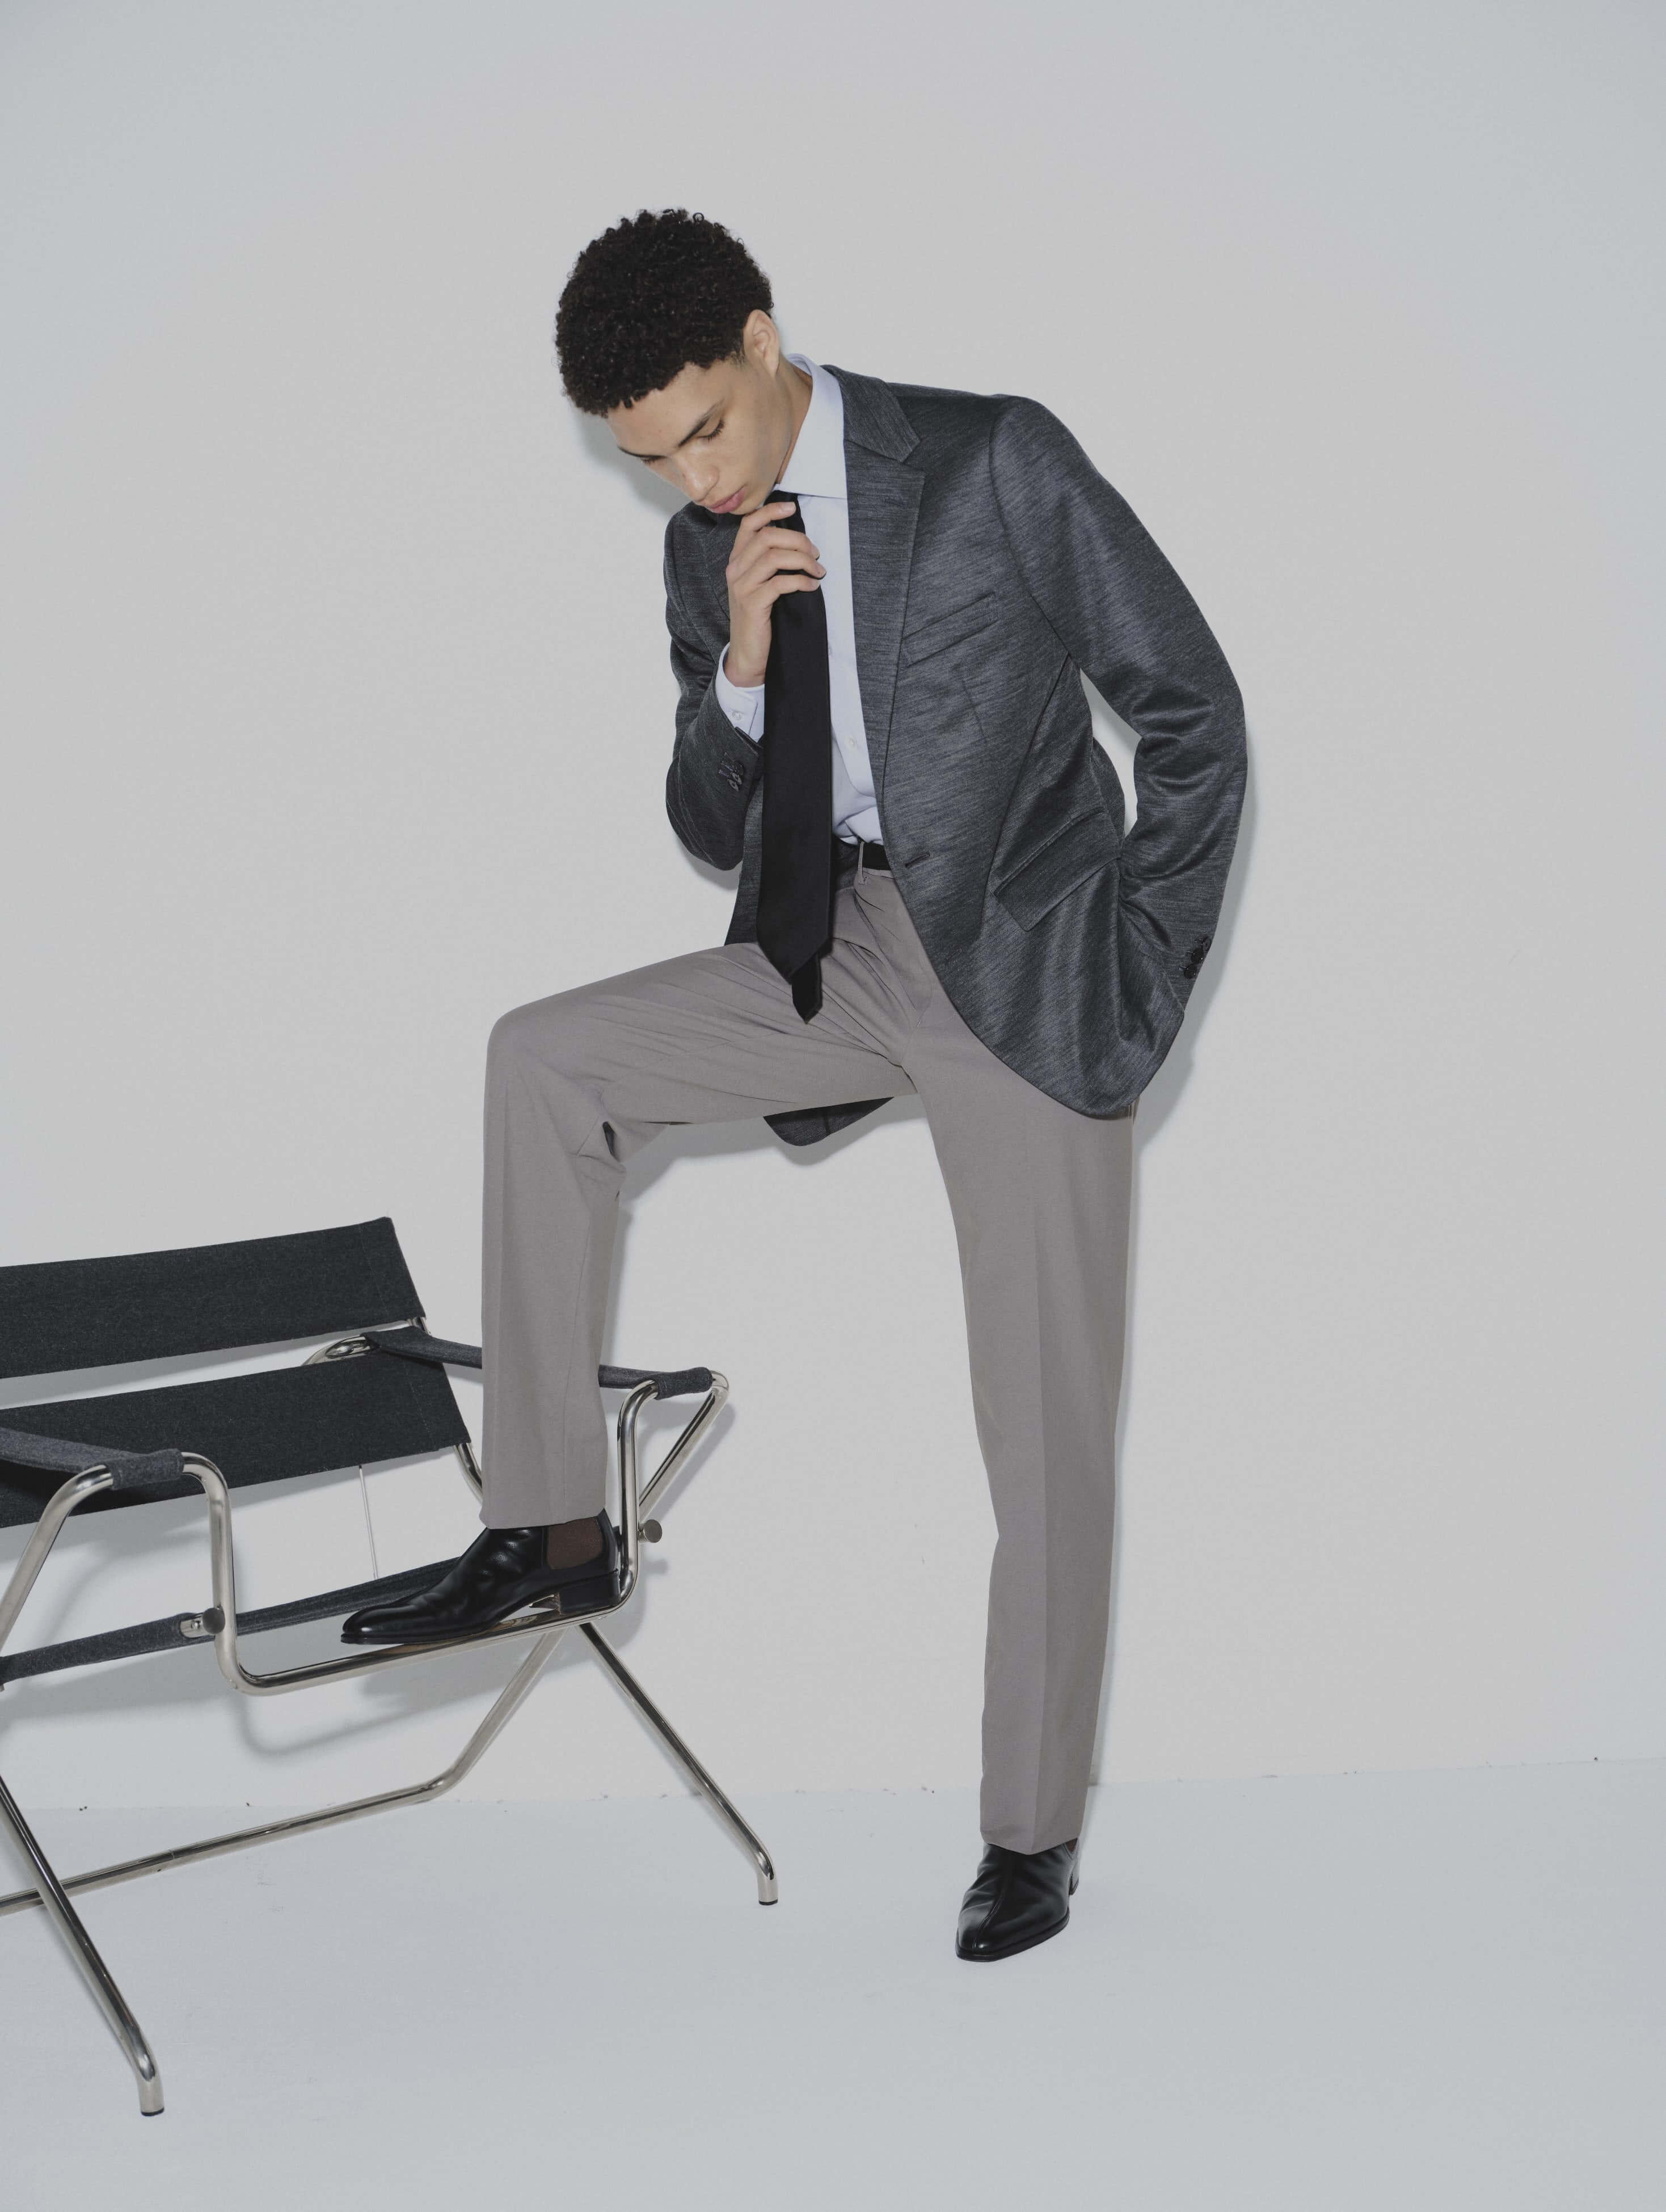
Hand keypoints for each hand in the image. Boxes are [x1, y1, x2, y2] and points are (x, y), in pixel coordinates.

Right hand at [722, 499, 826, 685]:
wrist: (747, 654)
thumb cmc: (759, 618)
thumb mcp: (760, 585)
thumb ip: (769, 563)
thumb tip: (798, 543)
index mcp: (736, 560)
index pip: (749, 524)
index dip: (770, 510)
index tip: (792, 508)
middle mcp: (735, 569)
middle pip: (767, 537)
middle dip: (798, 541)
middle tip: (816, 555)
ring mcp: (742, 586)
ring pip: (774, 557)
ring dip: (803, 561)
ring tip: (818, 572)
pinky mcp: (753, 604)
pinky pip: (781, 583)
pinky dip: (801, 581)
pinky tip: (812, 587)